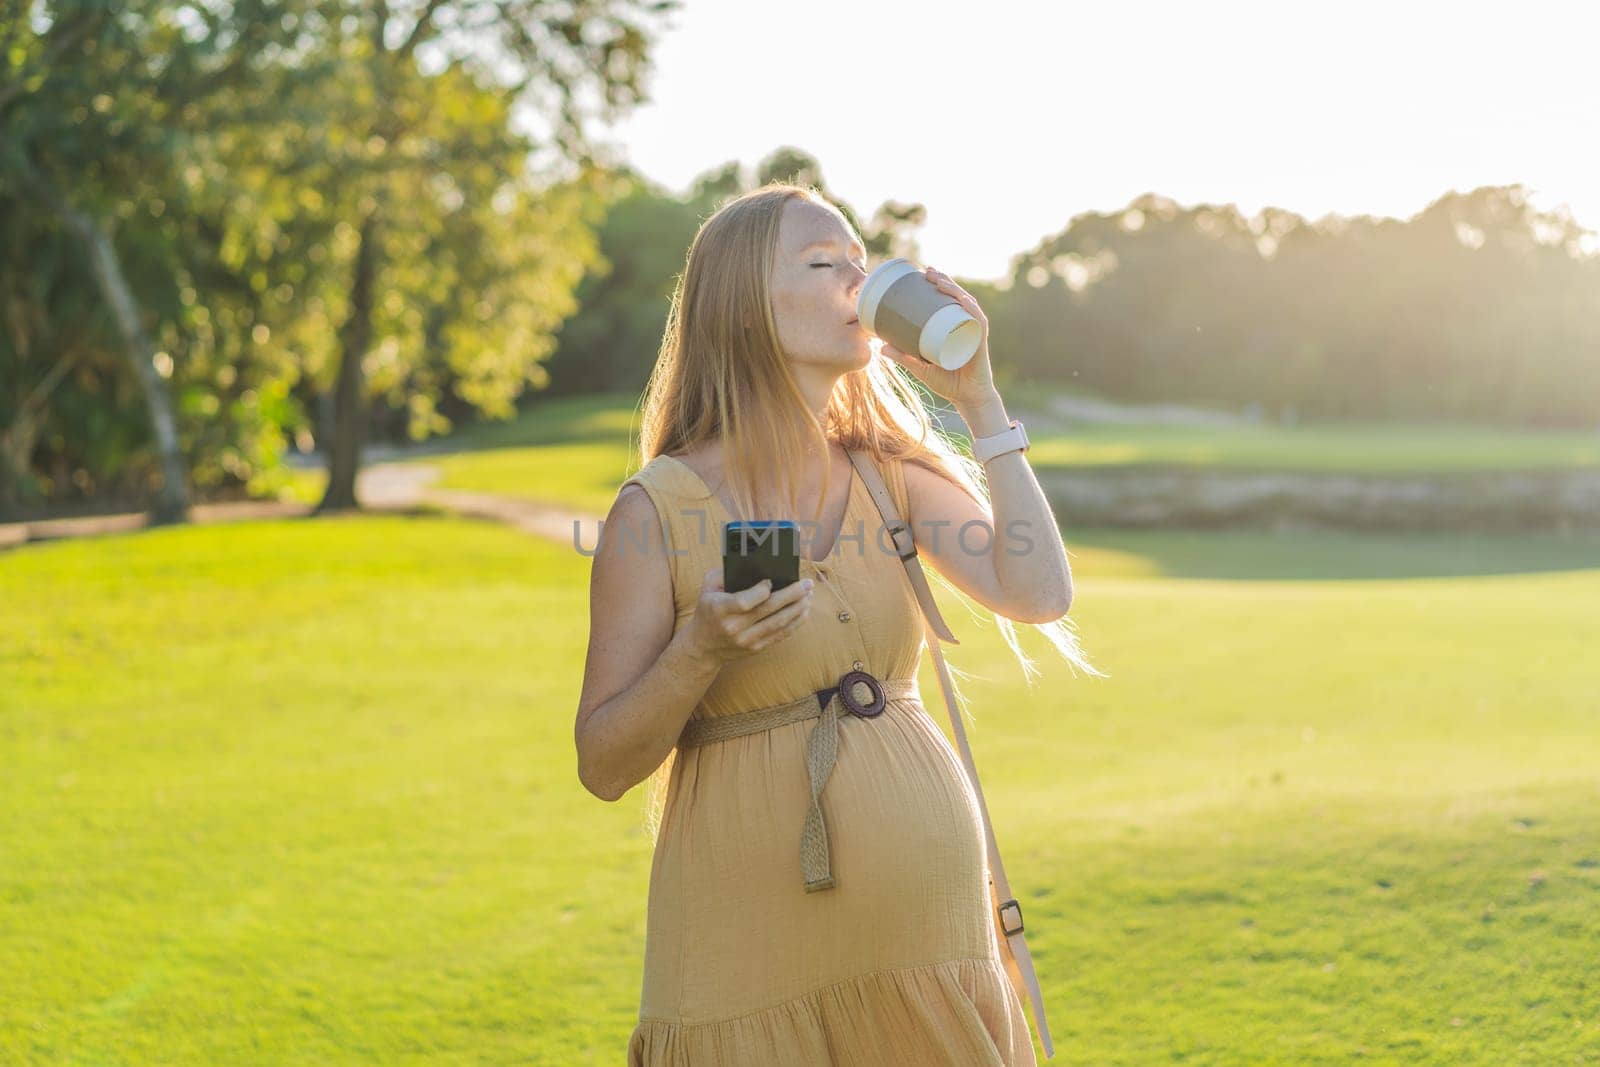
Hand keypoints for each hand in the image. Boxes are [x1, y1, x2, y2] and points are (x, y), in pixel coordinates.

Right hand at [683, 566, 814, 665]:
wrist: (702, 647)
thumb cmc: (707, 610)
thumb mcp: (707, 589)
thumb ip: (723, 573)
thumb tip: (751, 563)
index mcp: (720, 609)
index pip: (746, 601)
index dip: (762, 590)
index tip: (770, 581)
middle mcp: (734, 627)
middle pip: (769, 610)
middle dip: (792, 595)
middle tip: (807, 584)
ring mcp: (746, 640)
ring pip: (779, 623)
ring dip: (798, 608)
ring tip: (809, 595)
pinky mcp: (756, 648)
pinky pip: (780, 635)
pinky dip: (795, 622)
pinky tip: (804, 610)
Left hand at [876, 266, 997, 409]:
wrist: (967, 399)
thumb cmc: (947, 382)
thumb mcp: (919, 368)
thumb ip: (902, 357)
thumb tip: (880, 347)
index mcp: (954, 326)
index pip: (948, 300)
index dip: (938, 284)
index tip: (922, 274)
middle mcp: (965, 325)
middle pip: (956, 297)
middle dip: (943, 280)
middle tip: (926, 271)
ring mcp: (973, 332)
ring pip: (966, 304)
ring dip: (953, 289)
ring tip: (938, 279)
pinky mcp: (979, 342)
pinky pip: (977, 321)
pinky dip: (970, 309)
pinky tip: (962, 299)